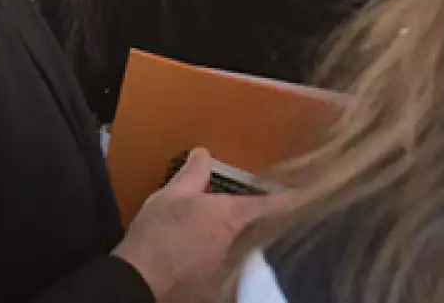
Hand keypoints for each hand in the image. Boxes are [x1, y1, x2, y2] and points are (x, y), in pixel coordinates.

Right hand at [114, 149, 278, 301]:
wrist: (138, 281)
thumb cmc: (158, 233)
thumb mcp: (171, 196)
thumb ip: (192, 174)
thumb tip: (203, 153)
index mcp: (230, 216)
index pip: (270, 205)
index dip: (289, 197)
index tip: (305, 192)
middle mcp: (236, 244)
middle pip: (255, 230)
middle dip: (253, 221)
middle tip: (246, 210)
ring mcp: (227, 269)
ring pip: (238, 251)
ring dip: (232, 243)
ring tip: (213, 236)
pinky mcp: (213, 289)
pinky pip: (222, 271)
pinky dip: (215, 262)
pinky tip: (198, 259)